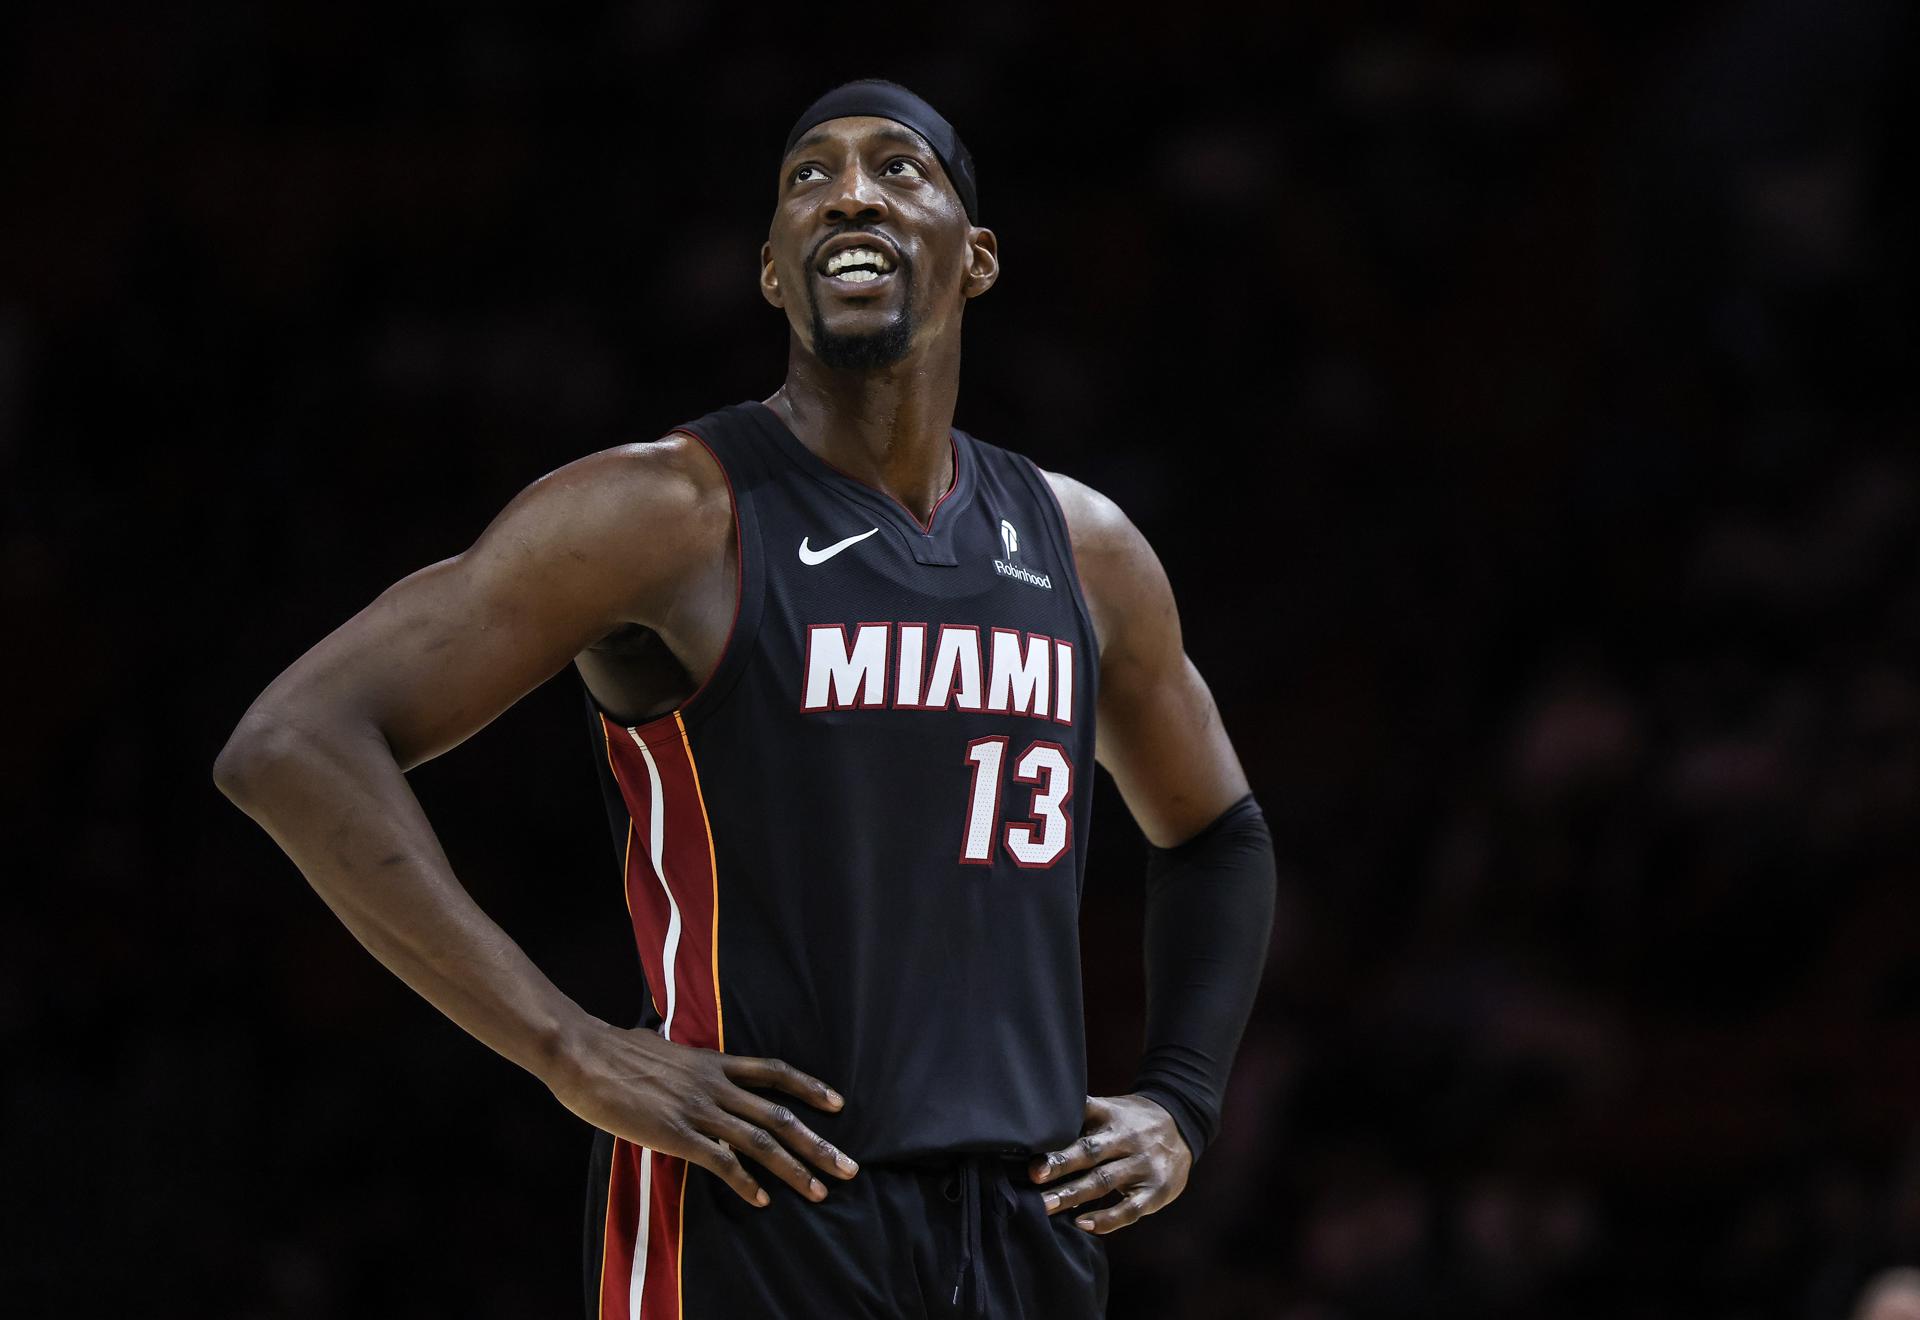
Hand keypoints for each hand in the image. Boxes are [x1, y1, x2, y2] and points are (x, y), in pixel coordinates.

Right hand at [548, 1019, 857, 1207]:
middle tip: (848, 1167)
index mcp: (713, 1063)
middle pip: (779, 1114)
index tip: (837, 1103)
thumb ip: (669, 1050)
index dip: (809, 1087)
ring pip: (760, 1139)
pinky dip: (744, 1181)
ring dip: (794, 1168)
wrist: (584, 1055)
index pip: (773, 1073)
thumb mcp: (655, 1043)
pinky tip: (761, 1199)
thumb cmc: (612, 1049)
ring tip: (820, 1191)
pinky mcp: (677, 1133)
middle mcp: (715, 1085)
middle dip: (817, 1143)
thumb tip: (656, 1035)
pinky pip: (721, 1161)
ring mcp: (698, 1109)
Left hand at [1029, 1093, 1191, 1233]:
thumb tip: (1035, 1141)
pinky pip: (1130, 1208)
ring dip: (1073, 1194)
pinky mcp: (1156, 1190)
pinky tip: (1083, 1224)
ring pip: (1105, 1181)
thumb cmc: (1130, 1121)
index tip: (1030, 1140)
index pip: (1083, 1116)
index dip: (1058, 1128)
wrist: (1182, 1124)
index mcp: (1112, 1115)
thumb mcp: (1110, 1110)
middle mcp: (1128, 1137)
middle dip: (1060, 1164)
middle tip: (1033, 1175)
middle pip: (1091, 1151)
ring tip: (1046, 1205)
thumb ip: (1080, 1122)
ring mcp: (1143, 1164)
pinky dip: (1107, 1219)